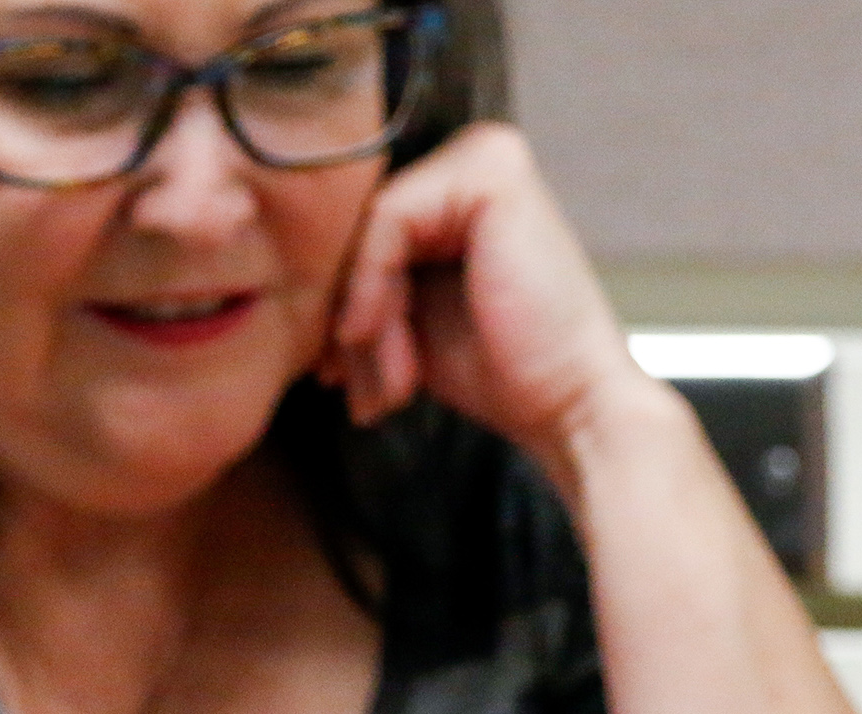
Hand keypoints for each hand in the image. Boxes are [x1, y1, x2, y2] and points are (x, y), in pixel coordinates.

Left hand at [321, 122, 649, 471]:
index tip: (338, 376)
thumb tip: (291, 293)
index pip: (362, 227)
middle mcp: (476, 157)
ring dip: (362, 315)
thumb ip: (365, 287)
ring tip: (388, 383)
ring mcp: (487, 156)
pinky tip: (379, 340)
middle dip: (349, 317)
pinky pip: (388, 222)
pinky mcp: (491, 173)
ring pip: (368, 228)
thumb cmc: (501, 373)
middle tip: (361, 390)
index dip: (340, 303)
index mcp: (460, 187)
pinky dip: (371, 288)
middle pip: (361, 226)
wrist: (570, 408)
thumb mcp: (411, 320)